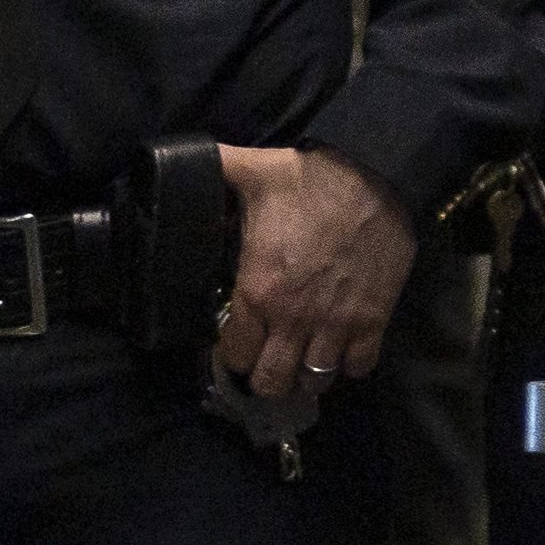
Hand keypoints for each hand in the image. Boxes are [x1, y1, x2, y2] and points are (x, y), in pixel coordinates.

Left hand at [212, 145, 413, 400]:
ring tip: (304, 355)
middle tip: (269, 357)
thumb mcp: (248, 171)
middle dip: (267, 376)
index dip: (233, 353)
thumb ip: (211, 173)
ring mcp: (337, 324)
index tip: (237, 342)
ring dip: (307, 372)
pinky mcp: (374, 320)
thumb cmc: (309, 178)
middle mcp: (294, 318)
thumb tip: (167, 163)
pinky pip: (359, 366)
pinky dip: (350, 362)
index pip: (235, 355)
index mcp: (259, 291)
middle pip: (272, 382)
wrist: (377, 174)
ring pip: (315, 381)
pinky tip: (342, 345)